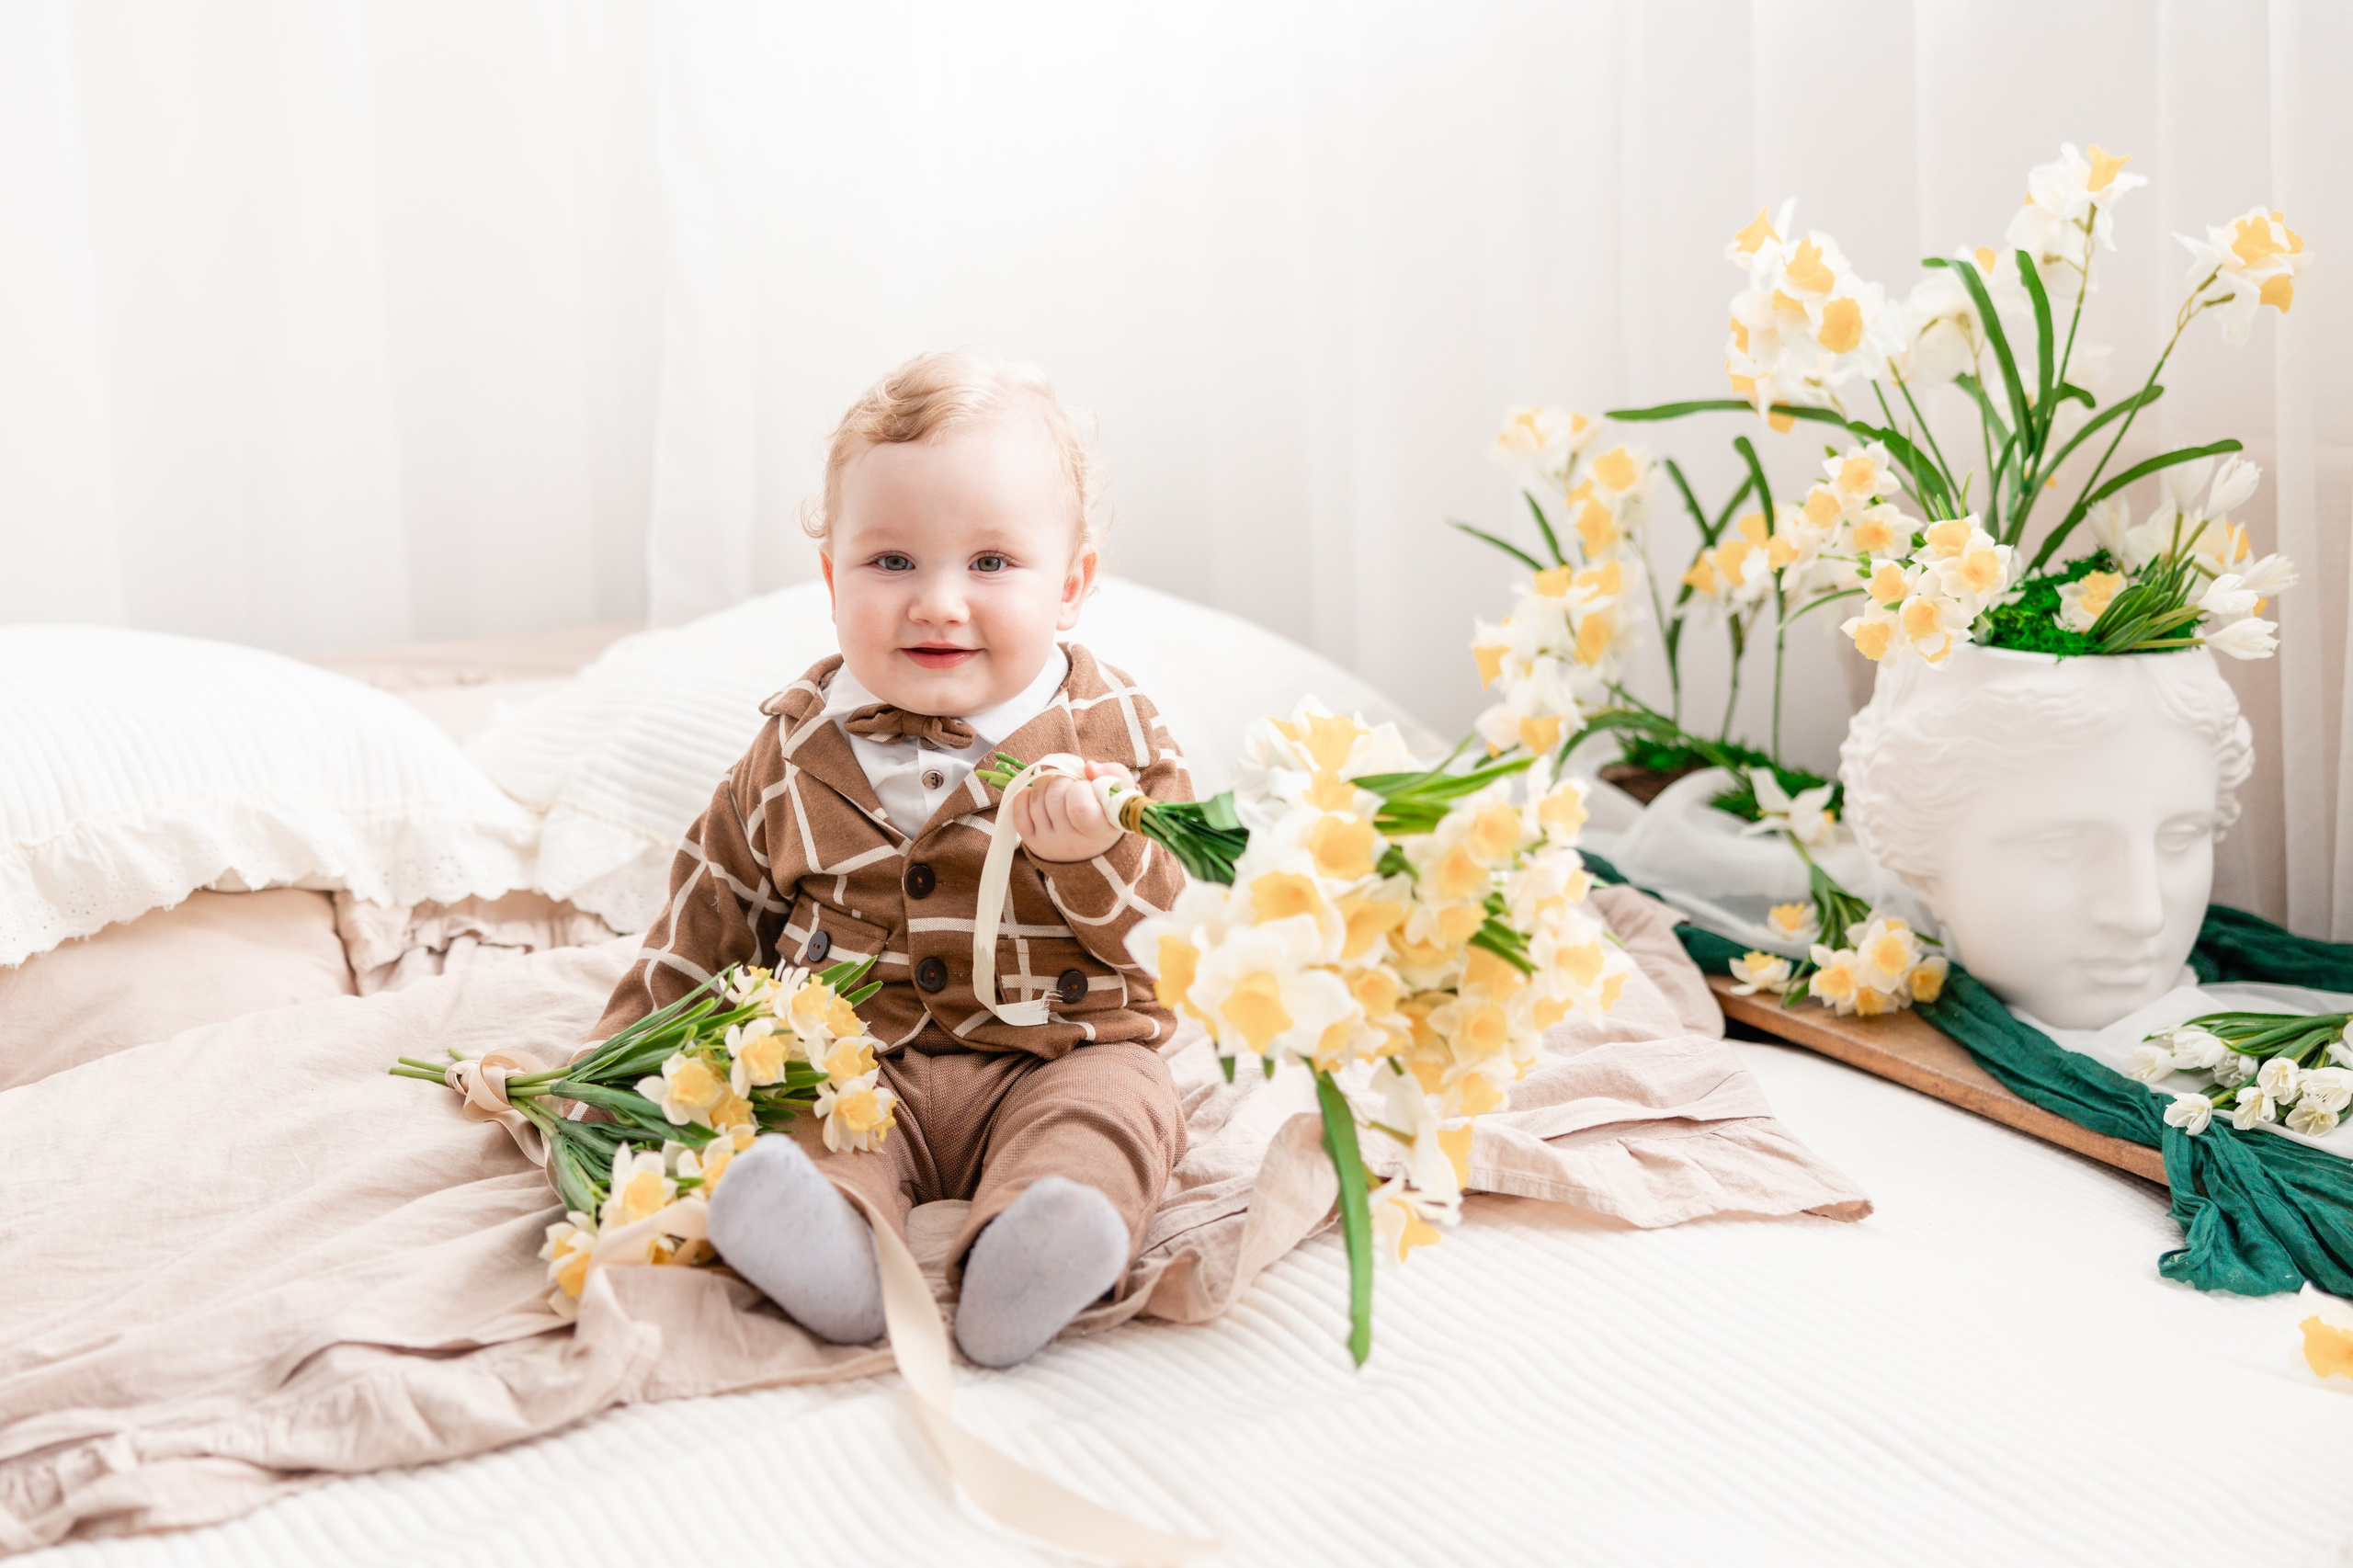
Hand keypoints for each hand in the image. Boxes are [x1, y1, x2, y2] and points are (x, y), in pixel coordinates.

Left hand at [1010, 762, 1134, 862]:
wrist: (1094, 848)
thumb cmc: (1108, 814)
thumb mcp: (1121, 795)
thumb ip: (1113, 774)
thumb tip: (1088, 766)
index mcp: (1098, 832)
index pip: (1079, 807)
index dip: (1080, 788)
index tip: (1088, 788)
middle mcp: (1071, 843)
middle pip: (1054, 797)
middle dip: (1063, 780)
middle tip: (1073, 786)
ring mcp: (1049, 844)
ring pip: (1036, 799)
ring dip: (1046, 783)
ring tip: (1059, 788)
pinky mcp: (1033, 842)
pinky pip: (1019, 811)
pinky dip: (1026, 796)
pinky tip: (1040, 796)